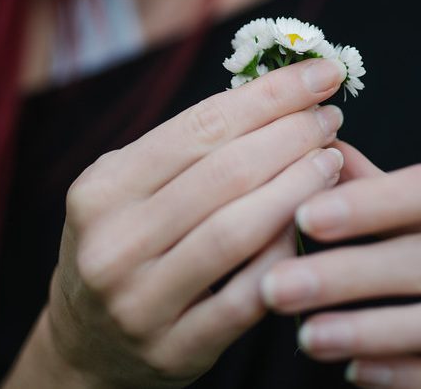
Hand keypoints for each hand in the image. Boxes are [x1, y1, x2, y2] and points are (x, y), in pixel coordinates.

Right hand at [45, 59, 347, 388]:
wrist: (88, 345)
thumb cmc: (126, 246)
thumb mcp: (128, 191)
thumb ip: (186, 149)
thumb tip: (276, 90)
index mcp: (101, 190)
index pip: (200, 125)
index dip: (270, 95)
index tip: (321, 71)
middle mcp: (113, 243)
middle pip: (224, 173)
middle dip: (291, 135)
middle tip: (331, 116)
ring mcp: (140, 302)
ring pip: (236, 232)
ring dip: (297, 187)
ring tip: (332, 160)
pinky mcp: (175, 349)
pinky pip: (245, 297)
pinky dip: (284, 255)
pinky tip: (313, 225)